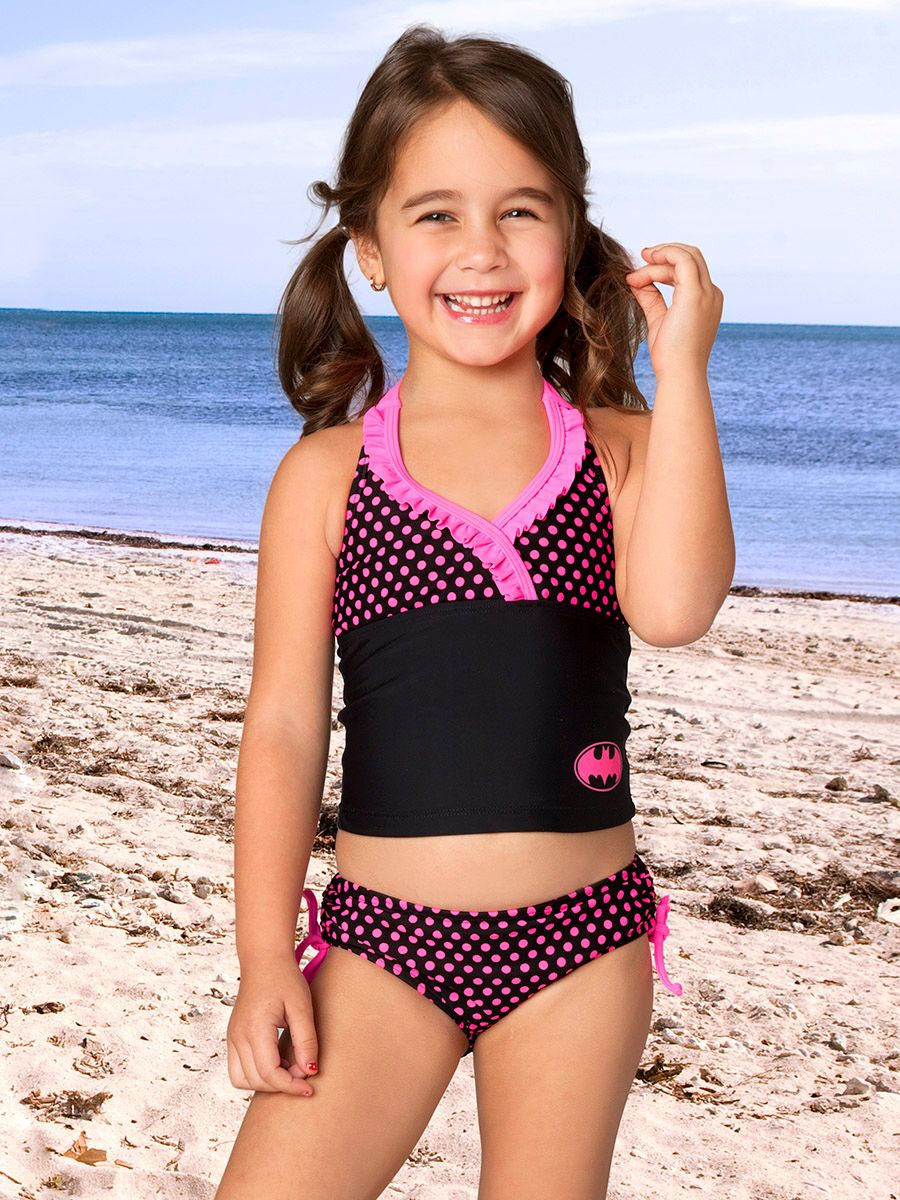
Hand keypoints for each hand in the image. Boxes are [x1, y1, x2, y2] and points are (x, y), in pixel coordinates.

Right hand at [226, 956, 320, 1095]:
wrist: (264, 960)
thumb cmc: (285, 979)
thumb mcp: (302, 1007)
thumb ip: (306, 1040)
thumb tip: (309, 1071)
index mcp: (254, 1029)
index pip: (270, 1073)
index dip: (291, 1086)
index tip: (310, 1087)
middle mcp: (237, 1036)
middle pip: (256, 1080)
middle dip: (281, 1085)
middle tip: (304, 1071)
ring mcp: (231, 1037)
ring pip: (242, 1080)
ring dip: (266, 1083)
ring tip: (288, 1068)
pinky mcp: (232, 1037)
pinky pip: (238, 1069)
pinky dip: (256, 1075)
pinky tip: (276, 1062)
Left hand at [624, 243, 722, 378]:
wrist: (679, 375)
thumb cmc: (670, 356)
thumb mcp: (658, 320)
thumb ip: (650, 298)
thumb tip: (635, 280)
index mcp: (707, 301)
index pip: (688, 270)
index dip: (663, 267)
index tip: (638, 277)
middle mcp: (712, 294)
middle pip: (691, 257)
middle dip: (665, 253)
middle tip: (641, 257)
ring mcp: (707, 293)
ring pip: (685, 256)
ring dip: (659, 259)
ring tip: (635, 274)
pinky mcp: (695, 294)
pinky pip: (681, 260)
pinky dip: (663, 257)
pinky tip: (645, 265)